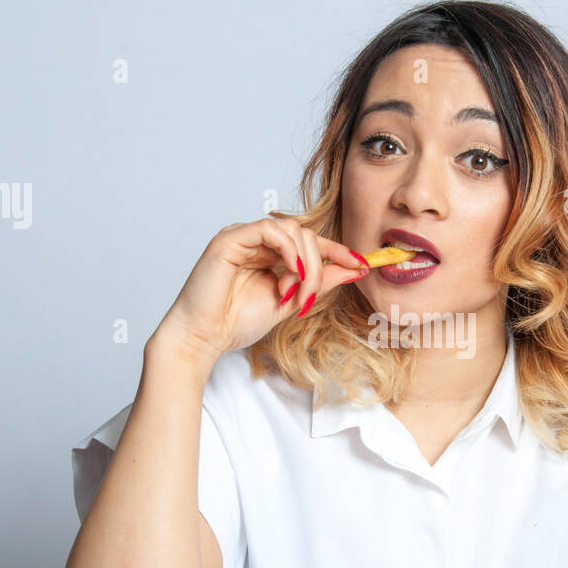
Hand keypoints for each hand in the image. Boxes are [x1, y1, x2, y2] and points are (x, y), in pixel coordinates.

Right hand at [157, 215, 369, 360]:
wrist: (204, 338)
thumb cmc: (237, 322)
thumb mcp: (291, 302)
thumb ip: (319, 282)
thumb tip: (353, 269)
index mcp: (269, 253)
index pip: (310, 243)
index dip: (337, 251)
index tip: (362, 265)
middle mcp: (257, 241)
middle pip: (305, 235)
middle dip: (319, 266)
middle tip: (309, 297)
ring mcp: (243, 236)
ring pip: (292, 229)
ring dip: (304, 263)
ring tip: (294, 292)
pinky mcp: (230, 238)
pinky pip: (269, 229)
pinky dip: (287, 249)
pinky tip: (290, 273)